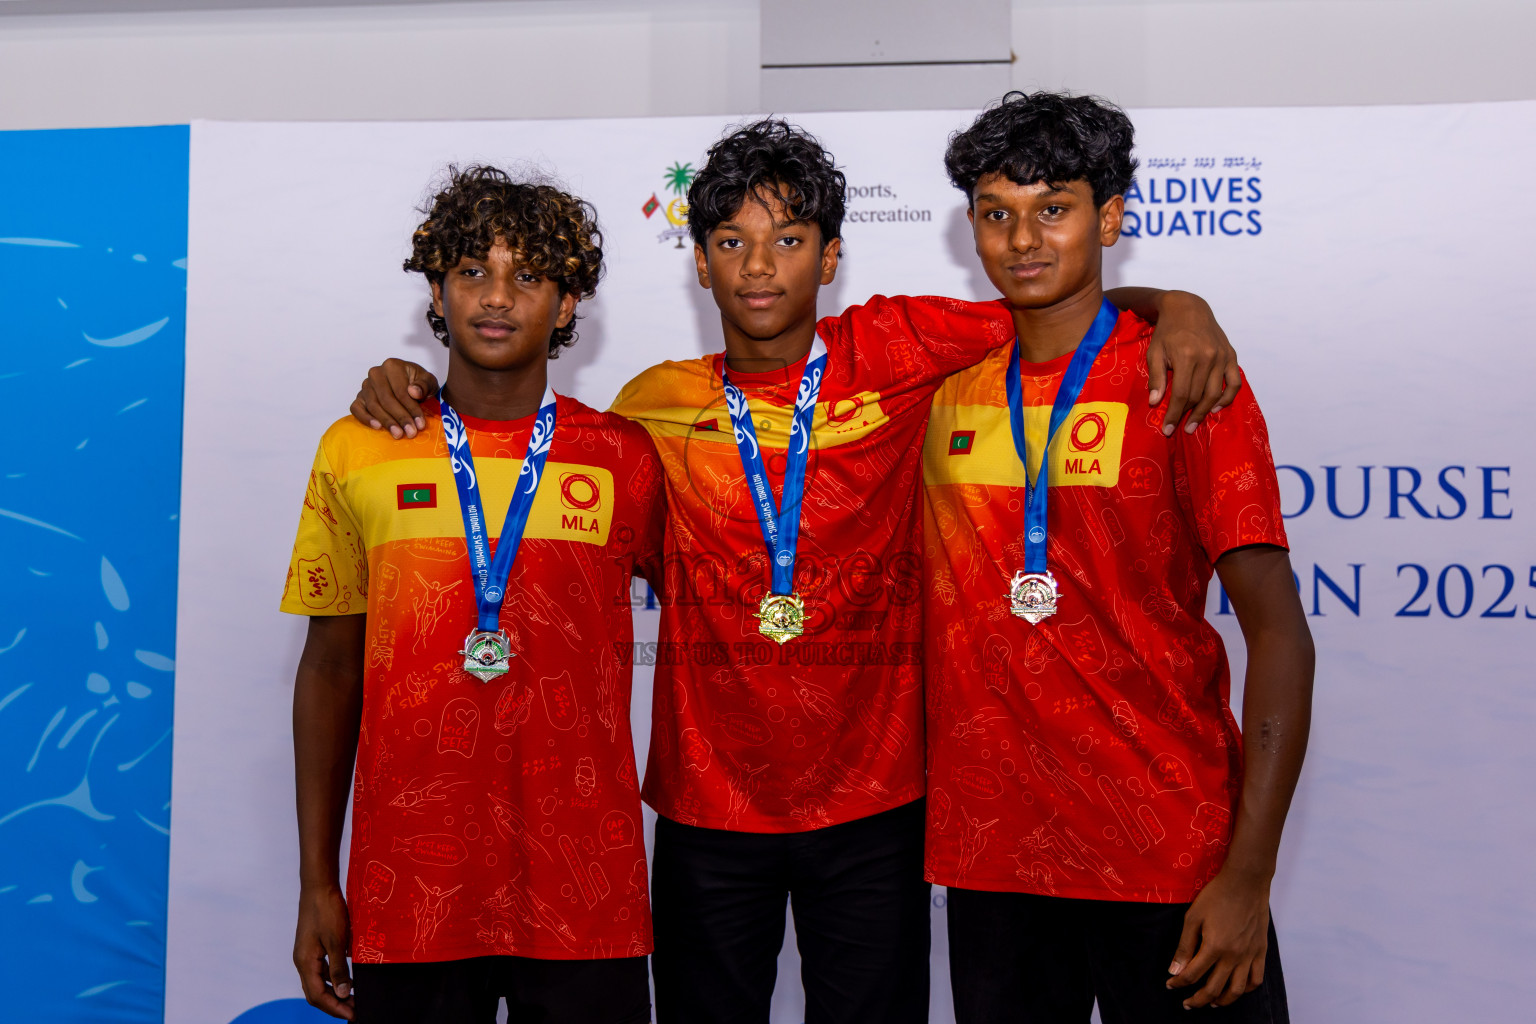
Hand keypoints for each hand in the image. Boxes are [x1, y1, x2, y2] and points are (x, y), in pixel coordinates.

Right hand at [294, 883, 354, 1018]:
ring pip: (319, 982)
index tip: (353, 1015)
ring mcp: (307, 954)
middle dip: (334, 1005)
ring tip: (354, 998)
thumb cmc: (326, 910)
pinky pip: (322, 970)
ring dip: (335, 993)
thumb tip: (342, 993)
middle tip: (355, 1010)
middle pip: (315, 993)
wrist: (319, 886)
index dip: (334, 1008)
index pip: (317, 996)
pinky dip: (334, 978)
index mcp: (305, 963)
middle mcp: (303, 962)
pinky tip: (348, 978)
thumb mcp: (336, 941)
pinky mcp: (314, 947)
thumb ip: (338, 969)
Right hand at [350, 358, 439, 438]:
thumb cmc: (419, 384)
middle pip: (386, 399)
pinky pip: (356, 408)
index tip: (420, 423)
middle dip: (400, 417)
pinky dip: (365, 418)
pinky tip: (377, 427)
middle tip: (410, 432)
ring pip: (373, 405)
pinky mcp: (359, 398)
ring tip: (398, 433)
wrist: (410, 388)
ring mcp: (366, 386)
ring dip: (387, 421)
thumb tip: (413, 392)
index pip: (401, 391)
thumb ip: (424, 385)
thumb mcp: (429, 382)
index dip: (411, 408)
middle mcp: (376, 373)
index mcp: (392, 366)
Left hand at [1145, 291, 1241, 435]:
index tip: (1168, 429)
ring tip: (1194, 423)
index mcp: (1186, 356)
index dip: (1174, 414)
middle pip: (1197, 396)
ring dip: (1204, 412)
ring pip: (1214, 393)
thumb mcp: (1154, 352)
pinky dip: (1227, 398)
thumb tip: (1155, 403)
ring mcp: (1222, 357)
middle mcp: (1207, 357)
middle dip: (1187, 415)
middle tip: (1180, 429)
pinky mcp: (1231, 355)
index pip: (1180, 394)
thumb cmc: (1167, 332)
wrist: (1188, 308)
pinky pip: (1234, 383)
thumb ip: (1156, 377)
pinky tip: (1215, 408)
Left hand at [1166, 869, 1270, 1008]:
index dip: (1178, 983)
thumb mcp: (1193, 917)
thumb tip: (1174, 970)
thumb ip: (1184, 946)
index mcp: (1214, 947)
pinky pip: (1256, 979)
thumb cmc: (1216, 896)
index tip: (1170, 985)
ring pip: (1237, 990)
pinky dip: (1246, 989)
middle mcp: (1233, 956)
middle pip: (1214, 988)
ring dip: (1223, 1001)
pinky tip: (1236, 989)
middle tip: (1187, 1004)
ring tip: (1212, 1003)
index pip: (1192, 975)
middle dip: (1197, 1000)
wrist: (1246, 882)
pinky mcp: (1261, 951)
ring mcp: (1249, 955)